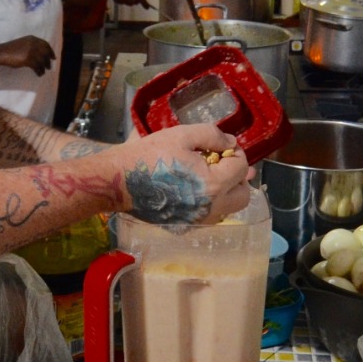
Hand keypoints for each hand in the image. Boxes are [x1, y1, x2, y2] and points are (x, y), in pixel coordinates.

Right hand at [0, 36, 55, 74]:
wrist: (2, 53)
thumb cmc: (11, 49)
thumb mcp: (23, 43)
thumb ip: (32, 45)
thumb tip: (42, 54)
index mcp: (32, 39)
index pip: (45, 44)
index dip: (51, 51)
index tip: (53, 57)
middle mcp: (33, 44)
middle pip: (45, 53)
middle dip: (48, 61)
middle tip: (49, 67)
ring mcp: (30, 51)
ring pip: (42, 61)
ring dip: (44, 68)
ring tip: (43, 72)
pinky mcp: (28, 59)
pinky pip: (37, 67)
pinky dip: (39, 71)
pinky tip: (39, 74)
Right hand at [118, 123, 252, 224]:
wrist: (119, 181)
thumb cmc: (149, 155)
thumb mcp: (182, 135)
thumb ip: (213, 136)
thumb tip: (231, 143)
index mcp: (214, 185)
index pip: (241, 168)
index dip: (236, 152)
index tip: (223, 146)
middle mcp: (211, 208)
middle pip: (243, 195)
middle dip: (239, 177)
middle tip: (223, 163)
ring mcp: (198, 220)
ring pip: (229, 208)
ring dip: (227, 191)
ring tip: (210, 174)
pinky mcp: (185, 226)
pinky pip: (210, 215)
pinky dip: (211, 202)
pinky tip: (195, 187)